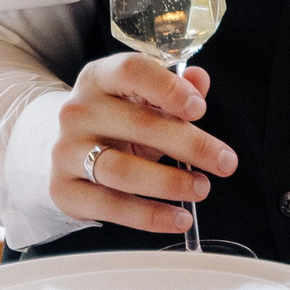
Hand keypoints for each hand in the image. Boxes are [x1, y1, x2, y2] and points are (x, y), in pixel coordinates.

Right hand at [49, 56, 237, 235]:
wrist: (65, 145)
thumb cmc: (117, 118)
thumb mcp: (144, 98)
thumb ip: (176, 88)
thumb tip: (200, 80)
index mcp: (100, 78)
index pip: (132, 71)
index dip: (168, 88)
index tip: (200, 109)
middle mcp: (78, 111)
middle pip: (139, 124)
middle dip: (191, 145)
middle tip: (226, 162)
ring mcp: (66, 151)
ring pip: (122, 170)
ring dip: (169, 183)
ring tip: (202, 188)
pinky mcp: (64, 190)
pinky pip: (111, 207)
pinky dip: (149, 216)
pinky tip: (178, 218)